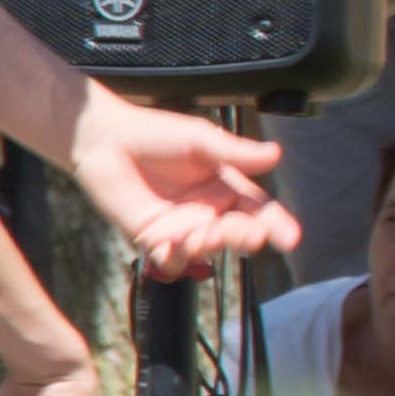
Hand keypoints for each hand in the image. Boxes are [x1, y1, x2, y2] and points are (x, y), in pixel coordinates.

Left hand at [67, 93, 299, 273]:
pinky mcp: (153, 240)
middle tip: (250, 236)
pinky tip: (173, 247)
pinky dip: (176, 261)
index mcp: (227, 187)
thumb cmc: (154, 134)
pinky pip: (171, 261)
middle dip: (245, 237)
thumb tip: (275, 154)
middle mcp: (209, 212)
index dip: (277, 226)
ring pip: (206, 251)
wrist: (104, 141)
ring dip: (210, 247)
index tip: (290, 240)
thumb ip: (235, 152)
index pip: (260, 210)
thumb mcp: (201, 140)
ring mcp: (182, 229)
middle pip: (237, 234)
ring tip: (205, 235)